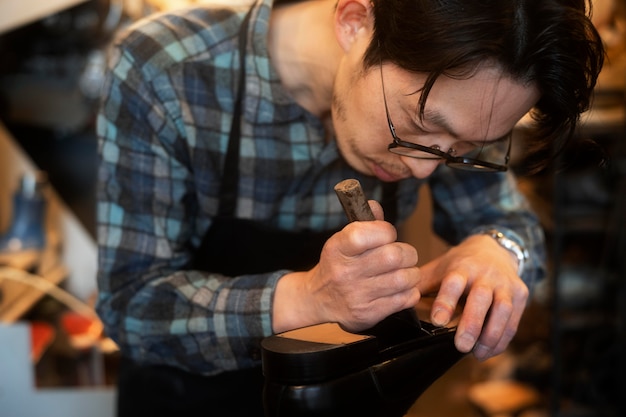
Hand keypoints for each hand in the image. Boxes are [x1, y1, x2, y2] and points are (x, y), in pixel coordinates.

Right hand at [273, 201, 421, 332]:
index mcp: (337, 248)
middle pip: (393, 256)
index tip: (387, 235)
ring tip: (404, 272)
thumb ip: (363, 223)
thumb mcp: (342, 241)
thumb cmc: (337, 264)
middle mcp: (345, 272)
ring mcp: (356, 295)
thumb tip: (375, 206)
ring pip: (404, 278)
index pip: (368, 233)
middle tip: (404, 256)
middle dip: (407, 253)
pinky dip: (410, 291)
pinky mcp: (368, 313)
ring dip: (411, 273)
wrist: (317, 299)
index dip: (387, 231)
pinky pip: (405, 299)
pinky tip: (401, 289)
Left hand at [419, 235, 528, 360]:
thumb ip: (420, 284)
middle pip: (481, 298)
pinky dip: (503, 339)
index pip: (453, 283)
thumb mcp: (439, 267)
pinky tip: (490, 351)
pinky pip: (514, 320)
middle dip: (471, 323)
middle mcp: (486, 274)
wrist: (494, 249)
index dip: (446, 302)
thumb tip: (396, 300)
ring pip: (503, 310)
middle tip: (460, 346)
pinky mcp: (520, 294)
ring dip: (491, 336)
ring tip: (477, 355)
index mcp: (461, 266)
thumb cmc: (460, 264)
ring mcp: (505, 284)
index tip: (439, 322)